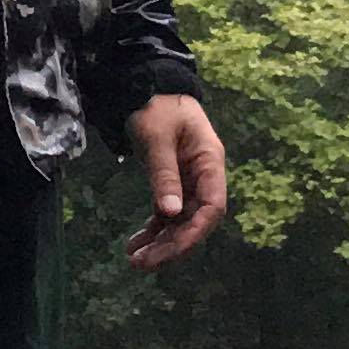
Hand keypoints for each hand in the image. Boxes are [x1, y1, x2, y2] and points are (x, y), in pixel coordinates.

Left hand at [124, 94, 227, 270]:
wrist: (145, 85)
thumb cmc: (155, 105)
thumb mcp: (157, 138)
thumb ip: (164, 174)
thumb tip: (171, 213)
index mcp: (209, 161)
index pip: (213, 205)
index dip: (196, 231)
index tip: (172, 248)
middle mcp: (203, 175)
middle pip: (195, 219)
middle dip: (172, 244)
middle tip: (144, 263)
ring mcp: (188, 181)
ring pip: (180, 220)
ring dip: (161, 242)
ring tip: (135, 259)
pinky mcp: (171, 182)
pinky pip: (166, 213)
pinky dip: (153, 229)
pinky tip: (135, 245)